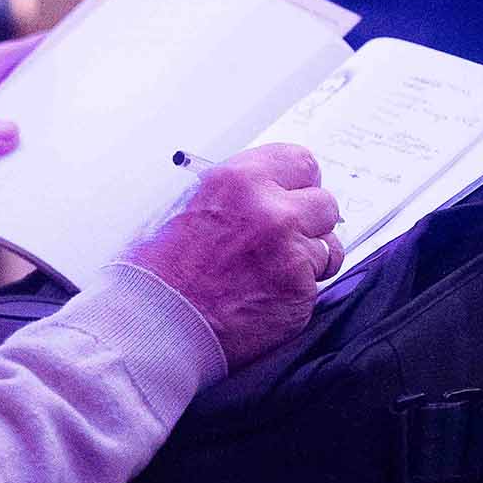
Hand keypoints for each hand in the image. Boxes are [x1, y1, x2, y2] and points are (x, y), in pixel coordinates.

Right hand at [130, 143, 342, 367]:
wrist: (153, 322)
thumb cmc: (157, 270)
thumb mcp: (185, 206)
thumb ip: (233, 195)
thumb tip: (262, 192)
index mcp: (237, 180)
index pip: (299, 161)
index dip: (299, 182)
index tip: (296, 194)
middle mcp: (269, 210)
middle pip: (324, 202)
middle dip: (309, 221)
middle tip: (286, 238)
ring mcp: (289, 251)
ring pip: (328, 246)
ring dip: (308, 259)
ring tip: (270, 273)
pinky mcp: (299, 291)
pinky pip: (317, 285)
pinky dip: (297, 292)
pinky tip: (264, 297)